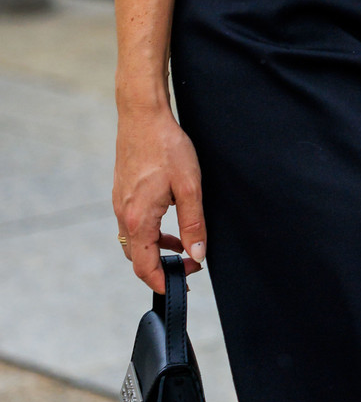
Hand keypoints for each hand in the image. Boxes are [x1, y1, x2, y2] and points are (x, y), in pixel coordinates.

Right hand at [113, 101, 205, 292]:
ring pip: (135, 242)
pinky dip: (152, 233)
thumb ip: (193, 224)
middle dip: (162, 268)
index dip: (162, 282)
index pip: (144, 267)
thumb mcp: (190, 187)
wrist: (143, 116)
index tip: (182, 285)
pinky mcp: (122, 194)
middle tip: (189, 267)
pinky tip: (171, 224)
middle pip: (137, 258)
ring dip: (158, 250)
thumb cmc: (167, 147)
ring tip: (185, 248)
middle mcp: (123, 215)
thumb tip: (197, 253)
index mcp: (138, 219)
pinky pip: (134, 225)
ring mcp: (120, 204)